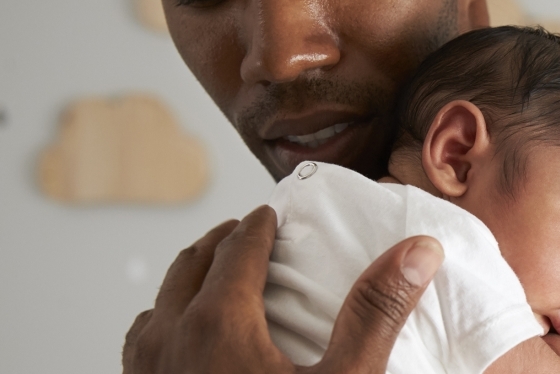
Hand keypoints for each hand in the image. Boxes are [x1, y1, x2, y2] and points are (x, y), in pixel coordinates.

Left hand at [122, 205, 443, 373]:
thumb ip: (376, 313)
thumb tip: (418, 250)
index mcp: (218, 323)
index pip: (238, 250)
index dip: (258, 226)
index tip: (271, 213)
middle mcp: (169, 340)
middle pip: (188, 266)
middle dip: (219, 242)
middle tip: (245, 232)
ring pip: (158, 305)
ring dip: (187, 280)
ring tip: (214, 279)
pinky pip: (142, 346)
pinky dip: (164, 324)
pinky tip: (186, 344)